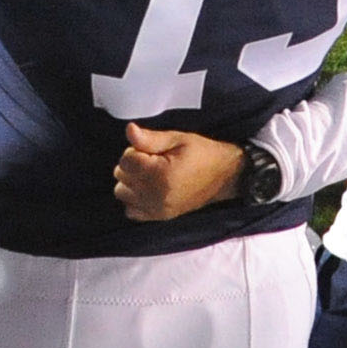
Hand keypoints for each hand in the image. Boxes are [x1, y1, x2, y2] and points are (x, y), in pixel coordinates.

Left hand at [115, 124, 245, 219]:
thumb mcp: (178, 139)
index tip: (153, 150)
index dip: (136, 150)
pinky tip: (148, 189)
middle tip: (154, 160)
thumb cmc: (202, 153)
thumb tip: (129, 130)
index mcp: (160, 174)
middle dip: (133, 165)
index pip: (125, 160)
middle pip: (121, 175)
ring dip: (131, 182)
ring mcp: (157, 209)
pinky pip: (131, 211)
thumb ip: (150, 138)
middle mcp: (156, 195)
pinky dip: (135, 200)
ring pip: (121, 192)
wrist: (225, 176)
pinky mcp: (160, 217)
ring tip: (150, 174)